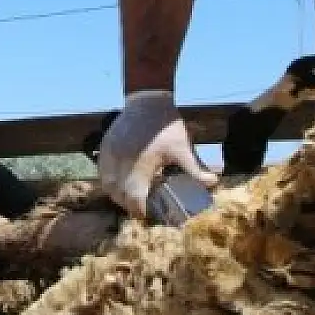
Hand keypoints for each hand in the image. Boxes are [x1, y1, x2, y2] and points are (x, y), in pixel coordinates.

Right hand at [97, 90, 217, 219]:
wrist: (147, 99)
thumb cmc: (166, 125)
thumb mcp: (182, 147)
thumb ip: (195, 168)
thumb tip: (213, 183)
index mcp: (141, 165)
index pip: (134, 199)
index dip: (139, 211)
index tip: (146, 215)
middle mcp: (121, 162)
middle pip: (118, 195)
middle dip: (128, 205)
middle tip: (140, 207)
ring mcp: (110, 154)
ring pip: (107, 185)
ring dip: (116, 194)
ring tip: (129, 196)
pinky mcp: (105, 146)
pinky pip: (102, 171)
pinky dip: (108, 180)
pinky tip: (119, 181)